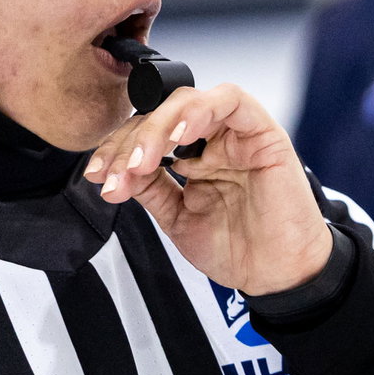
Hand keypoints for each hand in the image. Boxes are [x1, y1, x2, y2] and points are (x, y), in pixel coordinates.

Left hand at [84, 84, 333, 295]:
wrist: (274, 275)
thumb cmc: (236, 248)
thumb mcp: (176, 217)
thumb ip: (151, 188)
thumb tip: (115, 171)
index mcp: (193, 156)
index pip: (146, 134)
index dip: (117, 149)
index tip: (99, 175)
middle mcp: (213, 139)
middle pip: (161, 114)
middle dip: (130, 141)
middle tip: (117, 173)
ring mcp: (237, 134)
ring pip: (190, 100)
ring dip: (158, 125)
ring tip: (141, 160)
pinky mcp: (263, 133)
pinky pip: (232, 100)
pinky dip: (200, 110)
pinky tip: (179, 137)